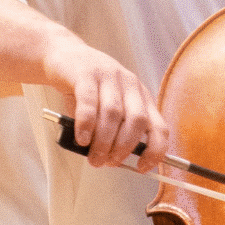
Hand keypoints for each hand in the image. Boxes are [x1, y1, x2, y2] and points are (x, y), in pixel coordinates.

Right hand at [48, 32, 165, 170]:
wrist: (63, 56)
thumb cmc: (87, 90)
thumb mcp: (107, 109)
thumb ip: (114, 132)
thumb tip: (112, 161)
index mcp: (142, 97)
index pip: (160, 127)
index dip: (155, 151)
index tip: (141, 168)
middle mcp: (131, 85)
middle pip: (137, 121)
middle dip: (124, 148)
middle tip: (108, 163)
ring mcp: (110, 76)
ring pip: (113, 114)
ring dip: (103, 142)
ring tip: (93, 157)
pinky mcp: (86, 74)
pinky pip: (89, 103)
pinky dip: (86, 125)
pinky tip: (82, 139)